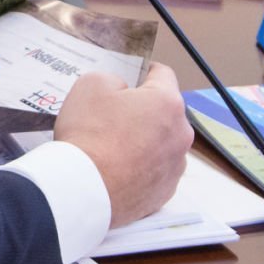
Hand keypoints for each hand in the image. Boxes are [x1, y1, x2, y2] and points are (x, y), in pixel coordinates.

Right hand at [54, 62, 191, 227]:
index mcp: (168, 103)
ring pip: (162, 143)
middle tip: (114, 116)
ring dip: (145, 141)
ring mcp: (175, 167)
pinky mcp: (164, 192)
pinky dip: (141, 168)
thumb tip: (121, 91)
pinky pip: (155, 171)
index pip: (163, 74)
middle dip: (143, 110)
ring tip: (113, 148)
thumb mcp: (91, 84)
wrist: (83, 189)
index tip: (132, 76)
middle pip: (164, 112)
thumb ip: (112, 79)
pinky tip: (117, 170)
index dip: (145, 71)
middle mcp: (181, 134)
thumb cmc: (89, 134)